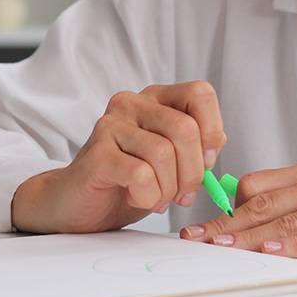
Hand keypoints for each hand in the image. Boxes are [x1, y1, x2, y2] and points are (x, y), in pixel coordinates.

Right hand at [11, 81, 225, 233]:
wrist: (78, 203)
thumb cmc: (126, 181)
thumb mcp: (170, 162)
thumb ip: (195, 146)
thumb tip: (218, 140)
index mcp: (154, 99)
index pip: (200, 93)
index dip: (212, 129)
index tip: (207, 161)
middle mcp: (131, 103)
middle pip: (185, 129)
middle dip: (193, 172)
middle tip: (182, 194)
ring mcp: (111, 125)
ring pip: (164, 154)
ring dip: (168, 189)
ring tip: (156, 198)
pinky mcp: (97, 153)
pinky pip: (140, 175)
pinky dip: (148, 197)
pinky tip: (136, 198)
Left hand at [178, 159, 296, 257]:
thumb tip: (250, 207)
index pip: (257, 187)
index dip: (225, 208)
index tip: (200, 226)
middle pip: (266, 204)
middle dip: (227, 225)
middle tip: (197, 240)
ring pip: (291, 220)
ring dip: (252, 236)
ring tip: (223, 247)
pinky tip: (276, 251)